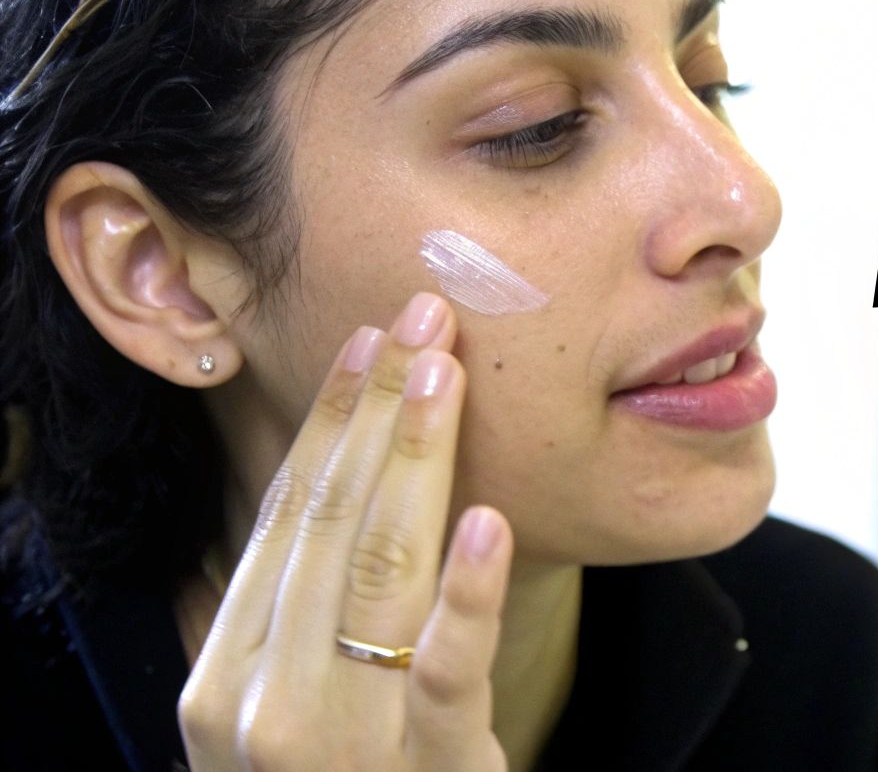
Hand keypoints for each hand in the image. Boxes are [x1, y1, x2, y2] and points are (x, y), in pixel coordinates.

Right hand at [177, 291, 512, 770]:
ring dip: (417, 460)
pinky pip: (443, 668)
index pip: (285, 521)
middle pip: (330, 523)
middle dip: (379, 412)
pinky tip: (486, 518)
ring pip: (381, 570)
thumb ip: (273, 625)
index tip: (371, 344)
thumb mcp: (281, 714)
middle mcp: (263, 701)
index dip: (330, 424)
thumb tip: (272, 519)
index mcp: (225, 675)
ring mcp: (339, 736)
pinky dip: (465, 590)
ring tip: (448, 375)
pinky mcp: (426, 765)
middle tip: (425, 317)